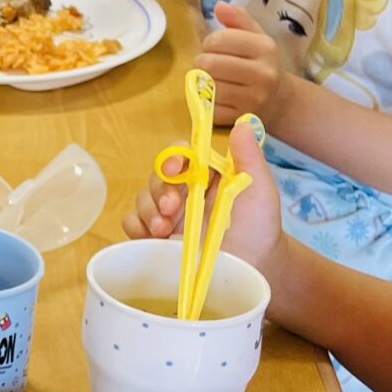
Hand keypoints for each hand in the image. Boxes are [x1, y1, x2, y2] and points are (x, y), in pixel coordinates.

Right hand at [125, 114, 281, 276]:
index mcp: (204, 173)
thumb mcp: (260, 190)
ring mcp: (167, 214)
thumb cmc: (259, 226)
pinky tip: (150, 237)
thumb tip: (242, 124)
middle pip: (157, 176)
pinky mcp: (156, 237)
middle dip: (159, 190)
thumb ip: (249, 158)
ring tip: (163, 231)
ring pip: (142, 199)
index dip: (173, 156)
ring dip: (148, 211)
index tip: (175, 168)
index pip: (180, 154)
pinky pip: (132, 223)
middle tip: (171, 209)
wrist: (253, 267)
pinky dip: (135, 226)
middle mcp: (183, 190)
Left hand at [197, 0, 285, 127]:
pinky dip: (207, 101)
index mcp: (265, 48)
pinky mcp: (241, 117)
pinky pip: (209, 107)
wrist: (279, 101)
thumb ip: (238, 19)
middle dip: (202, 61)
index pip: (219, 39)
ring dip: (202, 81)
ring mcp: (252, 98)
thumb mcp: (256, 37)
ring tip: (212, 78)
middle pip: (209, 63)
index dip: (209, 42)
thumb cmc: (261, 63)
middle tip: (209, 64)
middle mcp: (262, 73)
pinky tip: (217, 96)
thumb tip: (219, 5)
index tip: (214, 46)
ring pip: (207, 86)